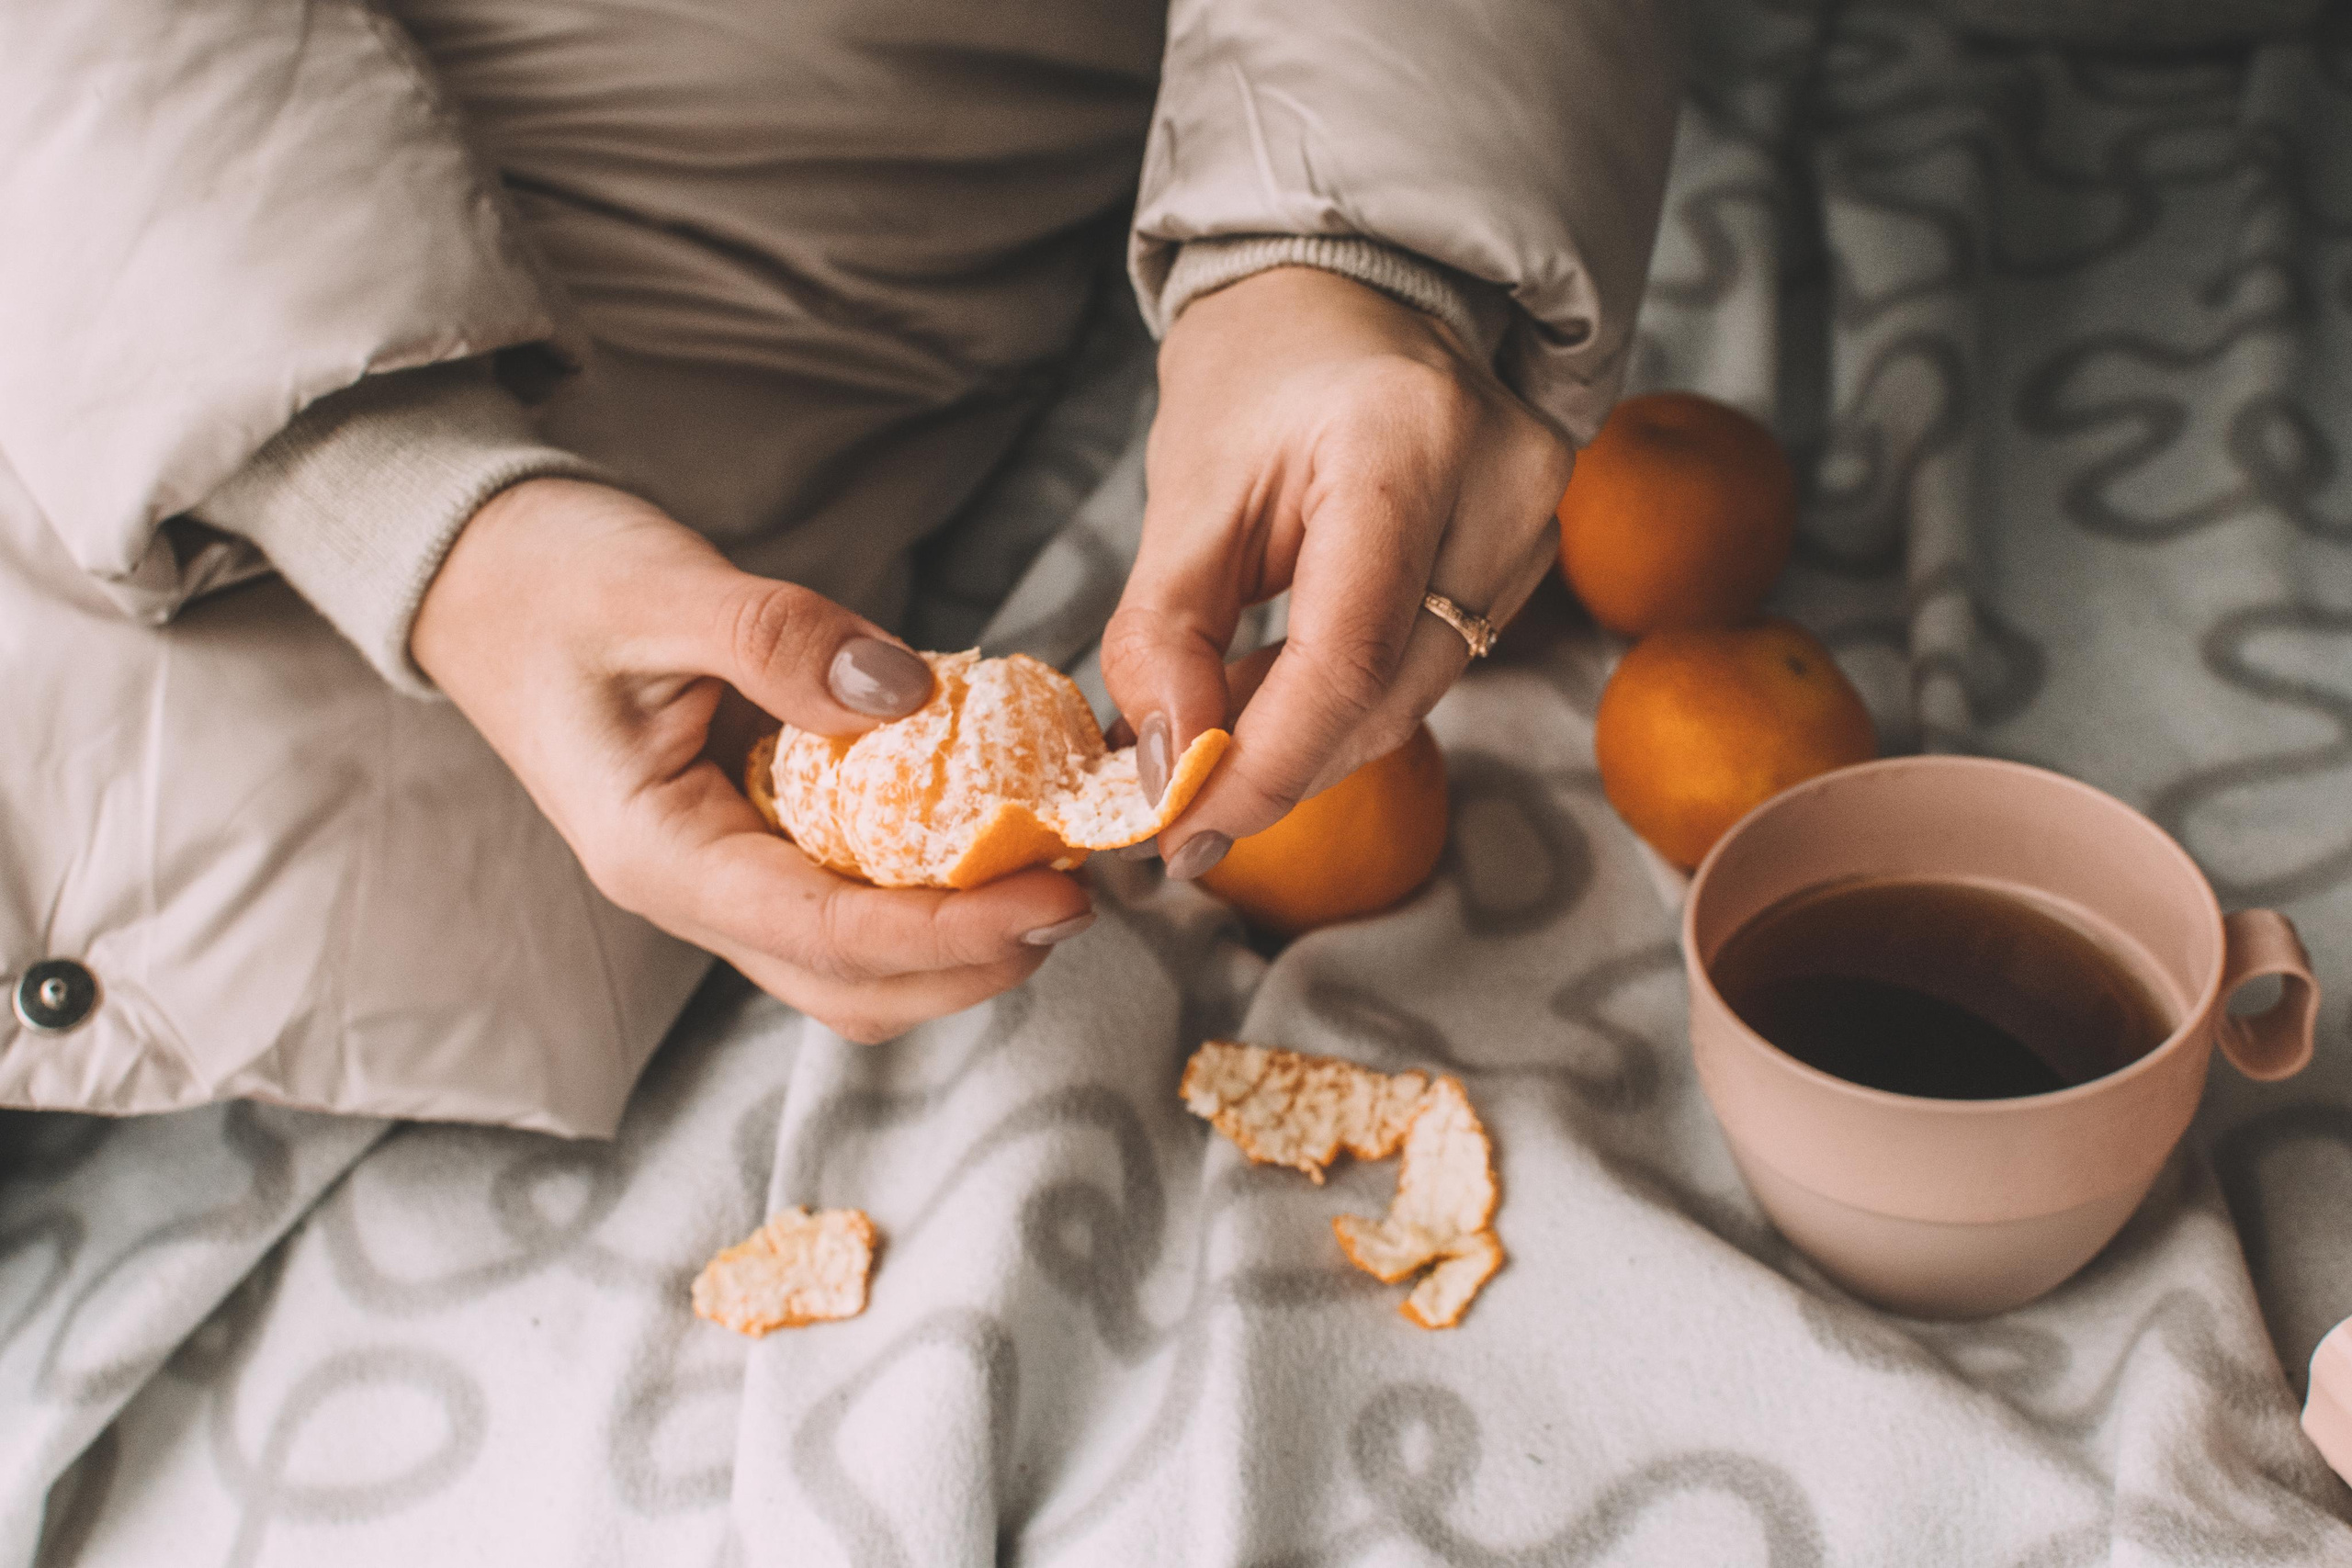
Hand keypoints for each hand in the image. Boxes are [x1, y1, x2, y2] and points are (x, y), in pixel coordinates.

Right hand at [411, 479, 1094, 1042]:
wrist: (478, 574)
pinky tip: (987, 829)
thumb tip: (908, 697)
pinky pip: (850, 898)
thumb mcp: (660, 589)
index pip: (828, 934)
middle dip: (975, 962)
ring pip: (856, 963)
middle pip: (854, 986)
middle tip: (1080, 894)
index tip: (1059, 898)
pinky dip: (927, 887)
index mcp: (659, 856)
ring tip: (1050, 872)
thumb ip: (779, 641)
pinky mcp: (750, 843)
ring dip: (958, 942)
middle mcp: (692, 891)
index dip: (955, 931)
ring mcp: (721, 876)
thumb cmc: (551, 580)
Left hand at [1103, 266, 1571, 877]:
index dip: (1265, 765)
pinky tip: (1278, 682)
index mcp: (1405, 441)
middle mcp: (1502, 483)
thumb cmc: (1262, 369)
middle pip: (1388, 695)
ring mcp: (1536, 522)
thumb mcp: (1185, 489)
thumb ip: (1165, 636)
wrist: (1358, 290)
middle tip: (1174, 795)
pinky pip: (1431, 669)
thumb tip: (1169, 772)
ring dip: (1305, 736)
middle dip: (1274, 765)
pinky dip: (1345, 699)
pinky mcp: (1533, 556)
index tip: (1184, 830)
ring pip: (1412, 699)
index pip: (1348, 657)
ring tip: (1215, 715)